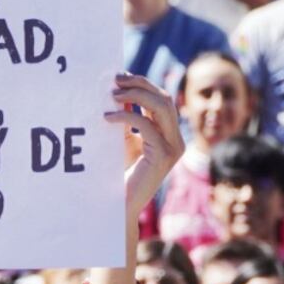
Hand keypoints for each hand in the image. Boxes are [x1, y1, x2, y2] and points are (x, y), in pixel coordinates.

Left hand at [107, 74, 183, 228]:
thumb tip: (116, 91)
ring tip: (112, 94)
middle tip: (115, 80)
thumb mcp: (124, 142)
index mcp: (170, 135)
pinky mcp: (163, 156)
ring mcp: (173, 148)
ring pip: (161, 107)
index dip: (142, 84)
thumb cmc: (119, 175)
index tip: (119, 77)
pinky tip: (106, 117)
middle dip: (140, 85)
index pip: (162, 100)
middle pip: (164, 98)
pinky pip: (146, 125)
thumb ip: (128, 120)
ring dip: (135, 95)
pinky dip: (125, 116)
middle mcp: (177, 140)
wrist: (120, 205)